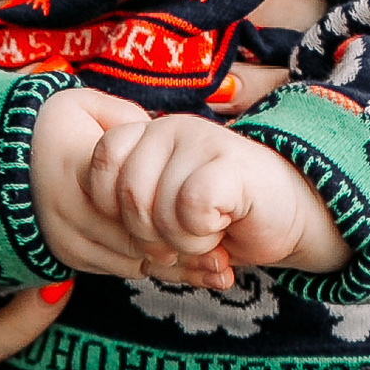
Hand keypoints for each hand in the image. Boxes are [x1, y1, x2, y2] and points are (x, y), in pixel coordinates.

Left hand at [32, 90, 346, 285]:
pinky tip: (224, 230)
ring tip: (206, 235)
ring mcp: (200, 139)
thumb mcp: (160, 217)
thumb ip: (124, 214)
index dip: (116, 212)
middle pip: (124, 194)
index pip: (99, 167)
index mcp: (144, 136)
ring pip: (157, 205)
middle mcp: (168, 128)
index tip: (149, 230)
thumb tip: (79, 238)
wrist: (290, 216)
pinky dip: (203, 235)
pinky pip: (192, 208)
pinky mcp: (230, 162)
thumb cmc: (220, 220)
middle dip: (150, 236)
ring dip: (181, 240)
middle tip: (182, 241)